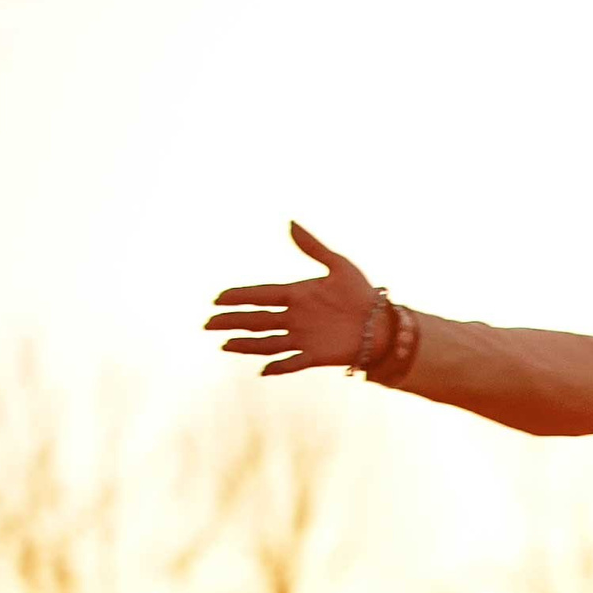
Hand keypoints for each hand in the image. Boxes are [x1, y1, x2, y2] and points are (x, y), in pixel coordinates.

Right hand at [207, 222, 384, 375]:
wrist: (384, 324)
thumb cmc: (363, 294)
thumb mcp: (339, 265)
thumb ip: (313, 247)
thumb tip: (290, 222)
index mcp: (296, 294)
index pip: (260, 295)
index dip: (239, 297)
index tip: (218, 298)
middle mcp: (294, 317)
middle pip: (256, 320)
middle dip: (232, 321)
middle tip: (208, 323)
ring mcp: (304, 338)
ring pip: (267, 342)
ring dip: (245, 344)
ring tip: (224, 345)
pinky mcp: (317, 356)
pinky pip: (293, 362)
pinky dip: (278, 366)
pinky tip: (262, 369)